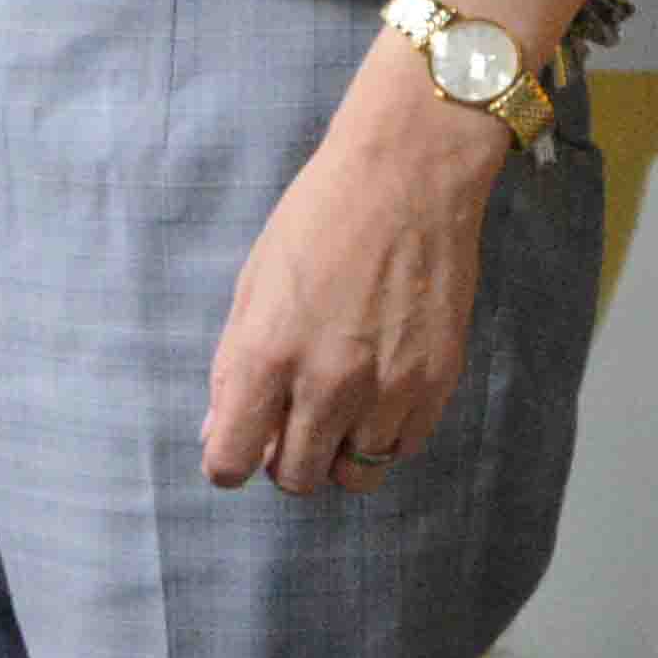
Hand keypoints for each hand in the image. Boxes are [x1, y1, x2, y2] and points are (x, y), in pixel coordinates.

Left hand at [203, 58, 507, 494]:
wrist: (407, 179)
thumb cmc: (318, 223)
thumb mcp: (252, 288)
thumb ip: (233, 368)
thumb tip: (219, 431)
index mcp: (266, 356)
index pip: (231, 460)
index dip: (228, 462)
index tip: (237, 446)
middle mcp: (326, 383)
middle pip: (296, 478)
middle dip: (283, 462)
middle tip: (288, 427)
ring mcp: (388, 387)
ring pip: (355, 473)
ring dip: (338, 453)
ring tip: (336, 412)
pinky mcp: (438, 381)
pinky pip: (404, 447)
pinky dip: (385, 436)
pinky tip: (376, 399)